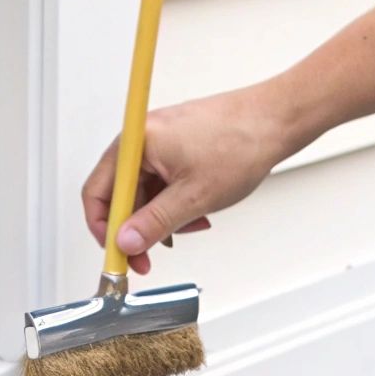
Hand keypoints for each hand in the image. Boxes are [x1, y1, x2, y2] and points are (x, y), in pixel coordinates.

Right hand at [81, 80, 297, 272]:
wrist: (277, 119)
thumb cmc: (241, 143)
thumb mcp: (194, 196)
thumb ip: (155, 223)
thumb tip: (126, 242)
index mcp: (137, 143)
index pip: (97, 192)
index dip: (104, 229)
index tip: (118, 254)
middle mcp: (142, 138)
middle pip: (120, 194)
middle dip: (136, 227)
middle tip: (148, 256)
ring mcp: (159, 139)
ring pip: (144, 190)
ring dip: (160, 216)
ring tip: (188, 227)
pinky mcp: (176, 144)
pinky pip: (162, 180)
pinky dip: (174, 201)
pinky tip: (195, 212)